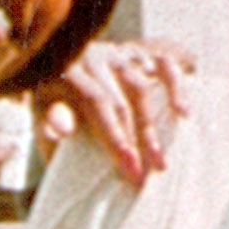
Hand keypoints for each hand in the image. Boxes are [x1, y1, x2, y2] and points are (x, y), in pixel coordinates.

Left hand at [36, 40, 194, 184]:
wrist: (71, 82)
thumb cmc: (57, 107)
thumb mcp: (45, 116)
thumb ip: (48, 125)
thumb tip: (62, 130)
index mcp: (66, 68)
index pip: (96, 101)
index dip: (115, 135)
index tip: (128, 168)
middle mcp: (93, 54)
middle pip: (122, 99)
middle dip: (136, 141)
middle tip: (145, 177)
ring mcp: (119, 52)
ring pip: (141, 89)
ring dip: (152, 129)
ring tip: (161, 163)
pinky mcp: (142, 51)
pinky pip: (165, 65)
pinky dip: (177, 88)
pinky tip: (184, 113)